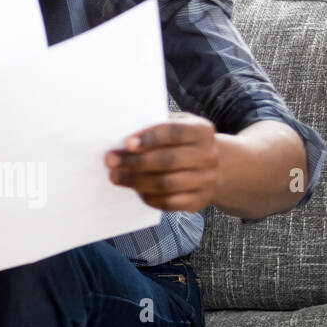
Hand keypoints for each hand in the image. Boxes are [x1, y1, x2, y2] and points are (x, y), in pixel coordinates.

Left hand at [105, 112, 219, 212]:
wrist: (216, 166)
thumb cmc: (183, 141)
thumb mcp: (177, 125)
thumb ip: (155, 126)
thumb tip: (122, 134)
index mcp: (202, 131)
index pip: (175, 133)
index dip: (150, 138)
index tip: (127, 143)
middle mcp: (208, 156)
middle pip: (168, 160)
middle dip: (135, 162)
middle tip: (110, 161)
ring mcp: (207, 180)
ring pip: (166, 183)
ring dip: (136, 181)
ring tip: (115, 176)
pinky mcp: (200, 201)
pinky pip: (170, 202)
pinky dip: (149, 197)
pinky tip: (135, 190)